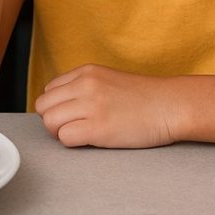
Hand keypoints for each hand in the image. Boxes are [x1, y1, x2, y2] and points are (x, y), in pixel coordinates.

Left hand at [34, 64, 178, 148]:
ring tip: (82, 134)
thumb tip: (60, 105)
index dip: (57, 107)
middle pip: (43, 106)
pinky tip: (91, 140)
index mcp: (85, 72)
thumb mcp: (108, 79)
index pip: (49, 91)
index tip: (72, 115)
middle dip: (53, 121)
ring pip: (49, 122)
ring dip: (61, 132)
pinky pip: (65, 137)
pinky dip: (73, 142)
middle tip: (73, 127)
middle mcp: (85, 85)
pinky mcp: (98, 128)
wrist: (171, 105)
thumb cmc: (144, 98)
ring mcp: (91, 106)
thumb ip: (83, 86)